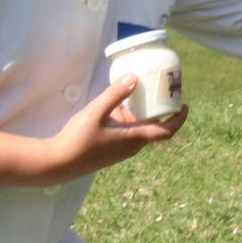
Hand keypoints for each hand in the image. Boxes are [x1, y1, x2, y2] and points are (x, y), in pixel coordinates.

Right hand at [42, 75, 187, 182]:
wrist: (56, 164)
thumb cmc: (77, 140)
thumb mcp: (96, 112)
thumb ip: (115, 95)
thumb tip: (134, 77)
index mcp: (135, 139)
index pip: (167, 130)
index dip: (179, 118)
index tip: (184, 105)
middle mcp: (131, 147)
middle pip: (153, 127)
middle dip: (158, 110)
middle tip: (159, 92)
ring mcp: (120, 151)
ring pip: (137, 130)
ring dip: (140, 114)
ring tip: (136, 94)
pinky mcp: (109, 152)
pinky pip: (126, 134)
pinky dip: (126, 120)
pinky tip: (114, 108)